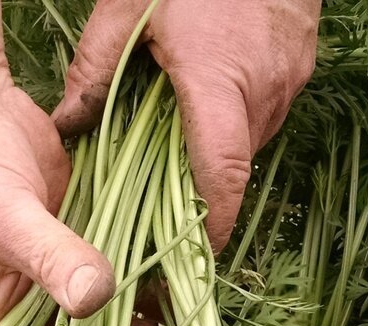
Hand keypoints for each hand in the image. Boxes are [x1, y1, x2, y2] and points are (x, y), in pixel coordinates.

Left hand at [53, 0, 319, 250]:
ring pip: (250, 139)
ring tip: (178, 142)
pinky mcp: (301, 63)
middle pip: (232, 166)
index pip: (221, 178)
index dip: (209, 227)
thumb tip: (66, 124)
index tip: (191, 258)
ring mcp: (290, 77)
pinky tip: (207, 99)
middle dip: (200, 190)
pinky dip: (236, 117)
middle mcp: (263, 89)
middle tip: (162, 205)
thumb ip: (95, 69)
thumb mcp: (127, 7)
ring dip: (216, 148)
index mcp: (218, 82)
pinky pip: (265, 109)